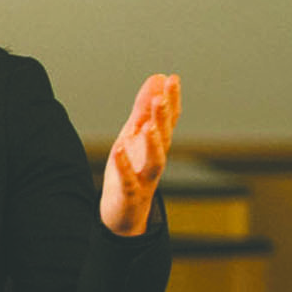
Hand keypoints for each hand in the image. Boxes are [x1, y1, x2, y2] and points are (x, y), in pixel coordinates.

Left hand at [101, 73, 181, 235]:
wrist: (124, 213)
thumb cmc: (131, 169)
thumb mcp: (134, 135)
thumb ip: (144, 108)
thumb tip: (157, 77)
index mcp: (156, 143)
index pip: (169, 120)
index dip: (172, 100)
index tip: (172, 78)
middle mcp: (155, 159)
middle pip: (164, 136)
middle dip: (164, 117)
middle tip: (161, 96)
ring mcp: (144, 178)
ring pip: (155, 160)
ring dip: (153, 143)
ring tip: (149, 126)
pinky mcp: (130, 194)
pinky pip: (129, 180)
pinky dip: (125, 166)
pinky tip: (119, 151)